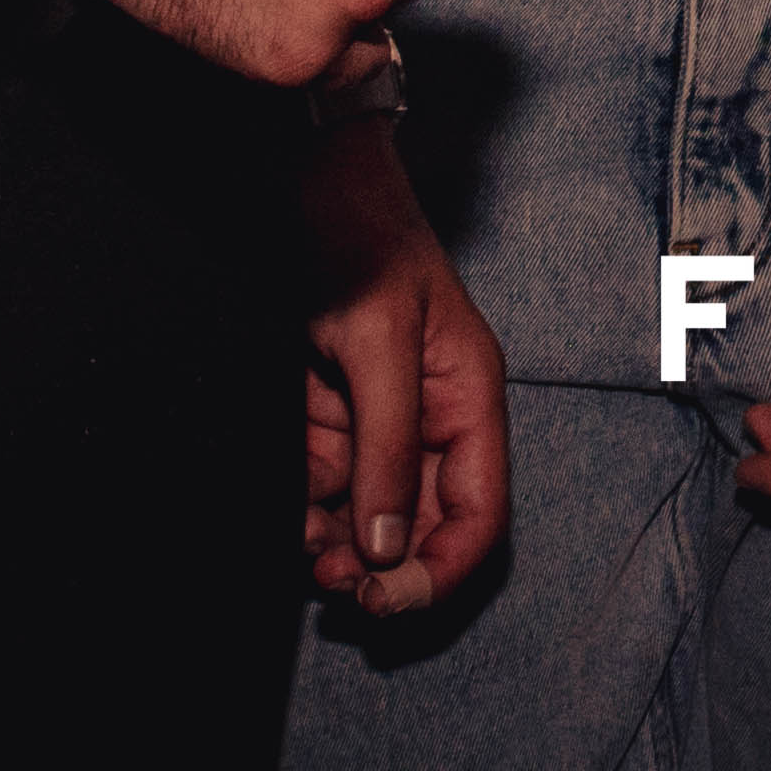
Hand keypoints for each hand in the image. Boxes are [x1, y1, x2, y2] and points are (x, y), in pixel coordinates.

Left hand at [300, 108, 505, 618]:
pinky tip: (290, 513)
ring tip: (305, 553)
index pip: (480, 514)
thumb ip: (385, 445)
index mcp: (468, 397)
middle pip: (423, 525)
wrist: (299, 169)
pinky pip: (326, 480)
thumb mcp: (376, 339)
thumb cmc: (356, 231)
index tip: (387, 600)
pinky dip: (308, 505)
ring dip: (339, 544)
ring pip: (369, 512)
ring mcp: (378, 414)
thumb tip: (384, 547)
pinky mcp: (330, 408)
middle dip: (383, 566)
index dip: (441, 569)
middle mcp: (431, 415)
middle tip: (334, 586)